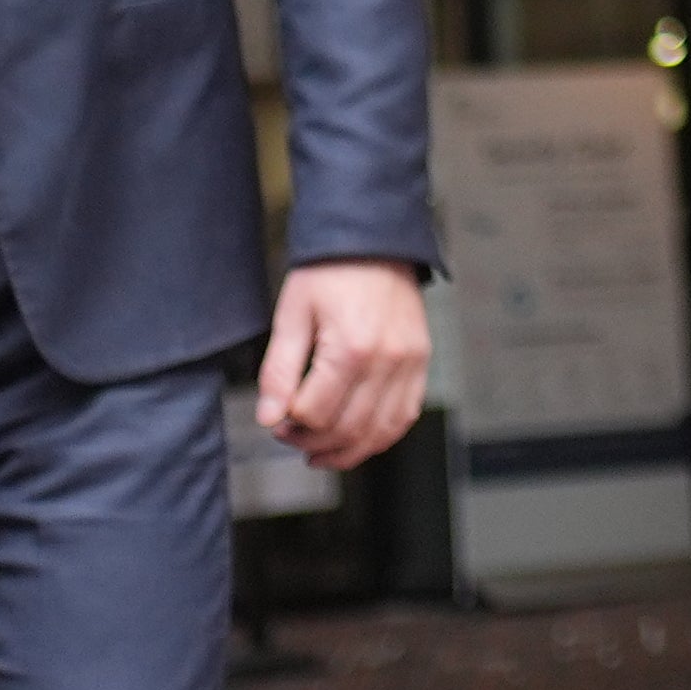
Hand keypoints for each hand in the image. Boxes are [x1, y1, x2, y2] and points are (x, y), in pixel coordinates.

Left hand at [259, 262, 430, 468]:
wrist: (375, 238)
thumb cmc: (330, 270)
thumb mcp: (292, 314)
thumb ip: (279, 371)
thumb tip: (269, 418)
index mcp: (351, 346)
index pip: (315, 413)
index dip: (287, 424)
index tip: (276, 418)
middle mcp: (388, 359)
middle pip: (347, 428)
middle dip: (311, 441)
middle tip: (290, 433)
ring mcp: (410, 362)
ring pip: (379, 432)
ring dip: (346, 451)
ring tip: (318, 451)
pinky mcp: (421, 361)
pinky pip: (405, 416)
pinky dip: (380, 437)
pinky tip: (356, 439)